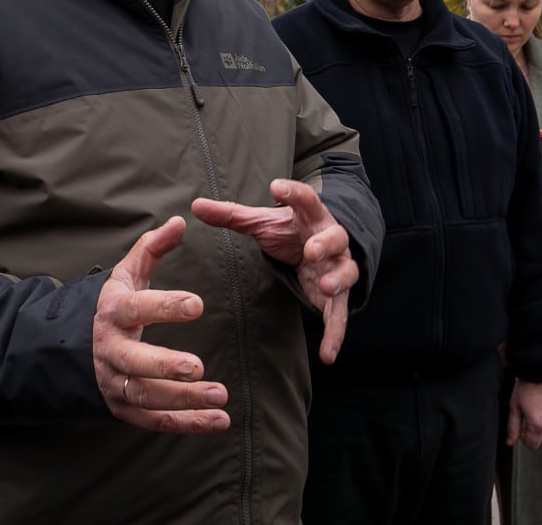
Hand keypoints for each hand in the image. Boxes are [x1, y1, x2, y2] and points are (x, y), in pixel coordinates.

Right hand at [93, 216, 229, 433]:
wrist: (68, 348)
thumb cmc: (112, 305)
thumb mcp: (126, 273)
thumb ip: (152, 247)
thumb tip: (180, 220)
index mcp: (114, 312)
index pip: (137, 308)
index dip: (165, 306)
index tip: (196, 305)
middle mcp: (110, 350)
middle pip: (135, 362)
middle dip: (165, 365)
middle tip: (198, 366)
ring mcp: (114, 382)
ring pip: (146, 396)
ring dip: (183, 401)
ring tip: (219, 396)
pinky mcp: (122, 408)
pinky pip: (153, 420)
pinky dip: (185, 424)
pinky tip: (218, 421)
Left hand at [192, 178, 357, 363]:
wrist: (318, 249)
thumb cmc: (290, 231)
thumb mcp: (262, 222)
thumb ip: (232, 215)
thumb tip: (196, 205)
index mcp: (309, 216)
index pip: (305, 198)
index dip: (293, 192)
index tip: (276, 186)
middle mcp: (329, 238)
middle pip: (335, 236)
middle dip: (326, 243)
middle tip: (311, 250)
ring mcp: (337, 266)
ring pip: (346, 271)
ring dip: (338, 279)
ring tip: (325, 287)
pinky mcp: (337, 295)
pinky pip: (340, 314)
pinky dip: (336, 333)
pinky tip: (328, 354)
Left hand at [506, 380, 541, 450]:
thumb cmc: (528, 386)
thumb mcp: (515, 406)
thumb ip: (513, 427)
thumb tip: (510, 442)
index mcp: (538, 424)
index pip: (533, 445)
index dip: (525, 439)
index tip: (522, 429)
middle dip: (534, 431)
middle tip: (528, 414)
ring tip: (537, 407)